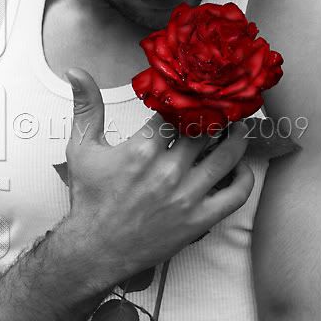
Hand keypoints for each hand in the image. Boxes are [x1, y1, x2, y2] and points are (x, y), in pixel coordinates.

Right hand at [64, 68, 254, 280]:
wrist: (94, 249)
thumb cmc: (90, 198)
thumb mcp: (82, 148)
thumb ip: (86, 106)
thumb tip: (76, 71)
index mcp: (142, 150)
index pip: (178, 111)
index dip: (190, 96)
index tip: (196, 90)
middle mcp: (168, 172)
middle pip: (208, 129)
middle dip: (218, 114)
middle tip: (225, 105)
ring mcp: (186, 197)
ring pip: (227, 157)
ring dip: (238, 138)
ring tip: (239, 127)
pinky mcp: (199, 220)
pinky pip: (236, 195)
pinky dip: (244, 178)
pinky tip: (239, 167)